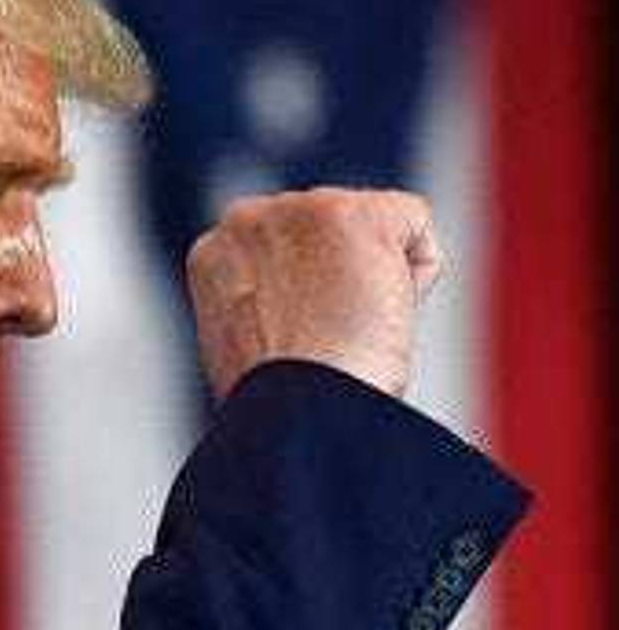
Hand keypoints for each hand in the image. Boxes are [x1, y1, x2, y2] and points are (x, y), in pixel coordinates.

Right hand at [186, 188, 441, 398]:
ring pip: (375, 233)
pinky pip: (416, 227)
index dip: (310, 303)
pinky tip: (378, 316)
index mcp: (214, 253)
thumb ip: (265, 304)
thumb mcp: (248, 349)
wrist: (297, 417)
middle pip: (332, 234)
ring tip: (345, 334)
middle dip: (341, 284)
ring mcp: (297, 211)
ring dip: (375, 285)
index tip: (299, 345)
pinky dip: (416, 278)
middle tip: (325, 344)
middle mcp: (245, 219)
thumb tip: (304, 308)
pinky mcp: (352, 214)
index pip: (289, 251)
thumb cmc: (280, 409)